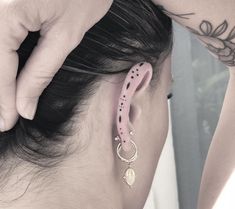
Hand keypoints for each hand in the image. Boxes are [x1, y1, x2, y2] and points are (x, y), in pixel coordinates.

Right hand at [0, 0, 112, 130]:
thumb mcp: (66, 36)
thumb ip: (40, 72)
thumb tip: (24, 106)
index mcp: (5, 8)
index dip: (2, 99)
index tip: (6, 123)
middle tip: (2, 117)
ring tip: (5, 100)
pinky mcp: (2, 3)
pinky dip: (2, 59)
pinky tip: (8, 74)